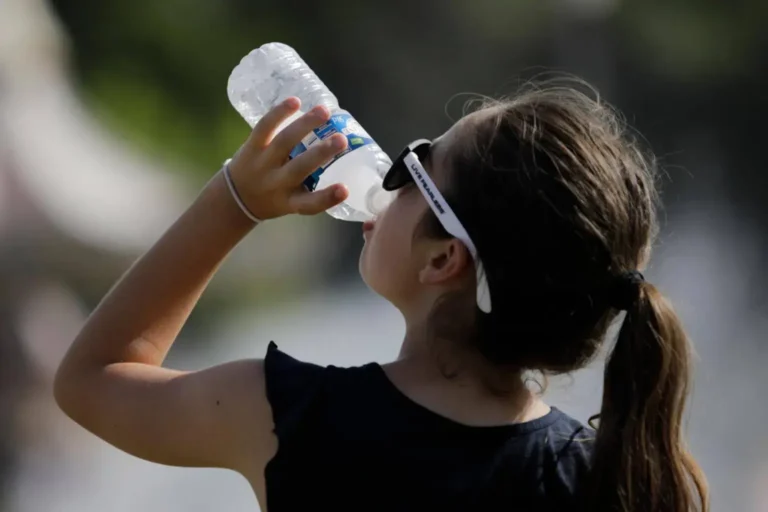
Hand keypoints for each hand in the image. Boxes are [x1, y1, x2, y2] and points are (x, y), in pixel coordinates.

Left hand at [227, 97, 349, 219]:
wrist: (234, 197)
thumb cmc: (275, 198)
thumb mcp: (293, 202)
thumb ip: (315, 188)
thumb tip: (347, 161)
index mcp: (290, 202)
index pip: (309, 205)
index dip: (328, 197)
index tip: (345, 189)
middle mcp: (276, 183)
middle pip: (299, 168)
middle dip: (321, 153)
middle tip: (342, 140)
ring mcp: (262, 163)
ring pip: (284, 142)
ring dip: (305, 125)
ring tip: (324, 112)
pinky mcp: (251, 146)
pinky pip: (264, 127)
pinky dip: (279, 113)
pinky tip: (295, 101)